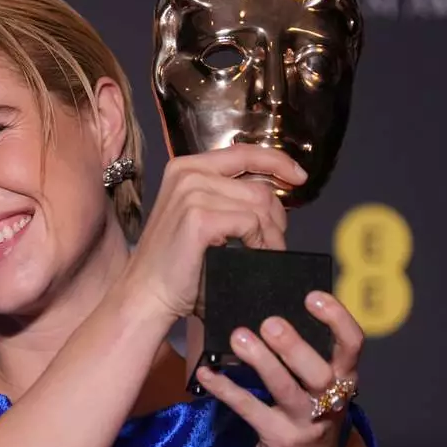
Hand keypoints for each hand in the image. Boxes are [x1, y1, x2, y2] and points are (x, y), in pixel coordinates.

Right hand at [119, 144, 306, 322]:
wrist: (147, 294)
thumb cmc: (175, 264)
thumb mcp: (199, 216)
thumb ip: (227, 197)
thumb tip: (273, 195)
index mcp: (186, 168)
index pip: (244, 153)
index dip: (278, 162)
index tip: (299, 177)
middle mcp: (187, 173)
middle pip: (259, 187)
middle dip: (276, 218)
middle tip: (273, 243)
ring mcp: (191, 193)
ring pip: (259, 205)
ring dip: (271, 234)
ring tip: (265, 253)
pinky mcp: (199, 217)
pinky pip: (251, 223)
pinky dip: (260, 242)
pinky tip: (253, 255)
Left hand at [192, 290, 363, 446]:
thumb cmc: (307, 423)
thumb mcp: (318, 391)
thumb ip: (305, 358)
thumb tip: (270, 313)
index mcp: (343, 381)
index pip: (352, 345)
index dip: (337, 319)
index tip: (313, 296)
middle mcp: (330, 401)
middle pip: (319, 371)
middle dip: (294, 345)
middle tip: (269, 322)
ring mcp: (306, 424)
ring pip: (286, 389)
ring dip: (262, 362)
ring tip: (238, 337)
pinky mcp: (279, 440)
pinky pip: (250, 410)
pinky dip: (226, 389)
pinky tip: (205, 372)